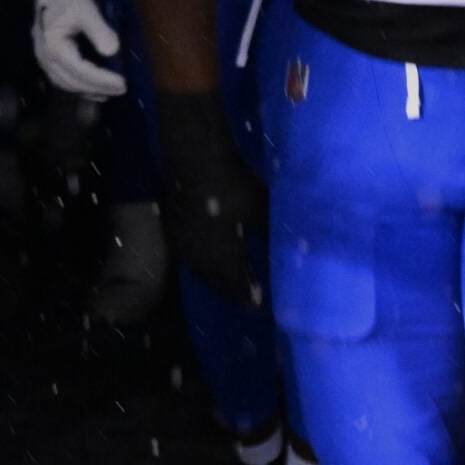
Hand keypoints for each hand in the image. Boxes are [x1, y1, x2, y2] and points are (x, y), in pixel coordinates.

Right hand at [32, 0, 125, 97]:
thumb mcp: (87, 9)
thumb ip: (99, 31)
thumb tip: (112, 51)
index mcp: (53, 45)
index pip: (80, 70)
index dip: (102, 80)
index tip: (123, 83)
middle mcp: (45, 56)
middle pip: (72, 81)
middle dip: (98, 88)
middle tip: (122, 89)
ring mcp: (44, 59)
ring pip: (66, 83)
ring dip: (89, 90)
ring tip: (111, 92)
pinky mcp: (49, 58)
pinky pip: (63, 78)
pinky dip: (80, 85)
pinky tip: (95, 88)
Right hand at [153, 91, 265, 306]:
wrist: (195, 162)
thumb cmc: (232, 187)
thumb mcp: (260, 210)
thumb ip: (273, 235)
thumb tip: (292, 251)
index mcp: (224, 261)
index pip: (239, 289)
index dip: (250, 297)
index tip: (260, 302)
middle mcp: (202, 262)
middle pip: (218, 286)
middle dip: (233, 291)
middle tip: (247, 293)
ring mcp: (184, 249)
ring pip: (201, 275)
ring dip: (216, 279)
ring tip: (228, 277)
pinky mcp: (172, 234)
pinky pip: (188, 259)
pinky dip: (201, 263)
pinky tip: (208, 256)